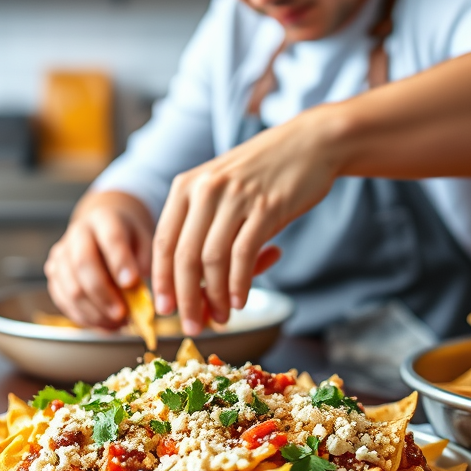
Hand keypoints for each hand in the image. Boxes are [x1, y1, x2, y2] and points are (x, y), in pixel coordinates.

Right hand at [45, 191, 153, 328]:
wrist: (103, 229)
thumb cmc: (129, 238)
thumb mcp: (145, 240)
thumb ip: (146, 264)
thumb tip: (146, 298)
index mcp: (104, 218)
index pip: (111, 238)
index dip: (120, 262)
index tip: (132, 283)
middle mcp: (78, 233)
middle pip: (83, 263)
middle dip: (104, 294)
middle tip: (123, 314)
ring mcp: (61, 254)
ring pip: (71, 287)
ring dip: (94, 311)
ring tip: (118, 324)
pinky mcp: (53, 274)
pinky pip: (63, 300)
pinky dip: (84, 317)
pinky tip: (104, 323)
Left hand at [152, 110, 341, 334]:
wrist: (308, 144)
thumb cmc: (263, 174)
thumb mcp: (222, 190)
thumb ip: (203, 227)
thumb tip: (193, 285)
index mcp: (186, 186)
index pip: (163, 242)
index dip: (162, 281)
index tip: (164, 308)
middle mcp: (205, 189)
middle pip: (184, 256)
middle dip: (185, 298)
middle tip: (192, 326)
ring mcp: (235, 198)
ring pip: (211, 260)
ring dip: (214, 297)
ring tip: (222, 317)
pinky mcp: (265, 207)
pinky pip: (243, 255)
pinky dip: (239, 284)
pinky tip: (240, 300)